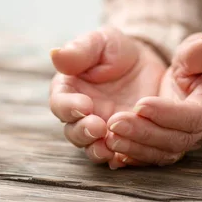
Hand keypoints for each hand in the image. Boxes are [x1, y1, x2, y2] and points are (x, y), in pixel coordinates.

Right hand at [49, 27, 165, 168]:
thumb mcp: (101, 43)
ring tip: (109, 147)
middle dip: (84, 132)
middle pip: (74, 132)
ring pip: (92, 148)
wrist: (147, 63)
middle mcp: (80, 116)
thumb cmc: (117, 50)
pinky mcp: (122, 140)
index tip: (84, 105)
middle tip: (98, 127)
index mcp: (68, 91)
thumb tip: (55, 53)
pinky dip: (120, 158)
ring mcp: (101, 131)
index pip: (60, 103)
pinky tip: (125, 157)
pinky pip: (117, 154)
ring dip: (99, 150)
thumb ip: (80, 50)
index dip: (69, 107)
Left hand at [104, 34, 201, 165]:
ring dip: (135, 147)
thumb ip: (197, 50)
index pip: (194, 116)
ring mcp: (189, 140)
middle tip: (115, 123)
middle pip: (176, 140)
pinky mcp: (171, 145)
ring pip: (163, 153)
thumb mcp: (199, 48)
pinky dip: (133, 156)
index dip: (167, 114)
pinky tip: (111, 151)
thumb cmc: (199, 59)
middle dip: (144, 133)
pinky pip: (153, 157)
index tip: (139, 104)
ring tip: (109, 137)